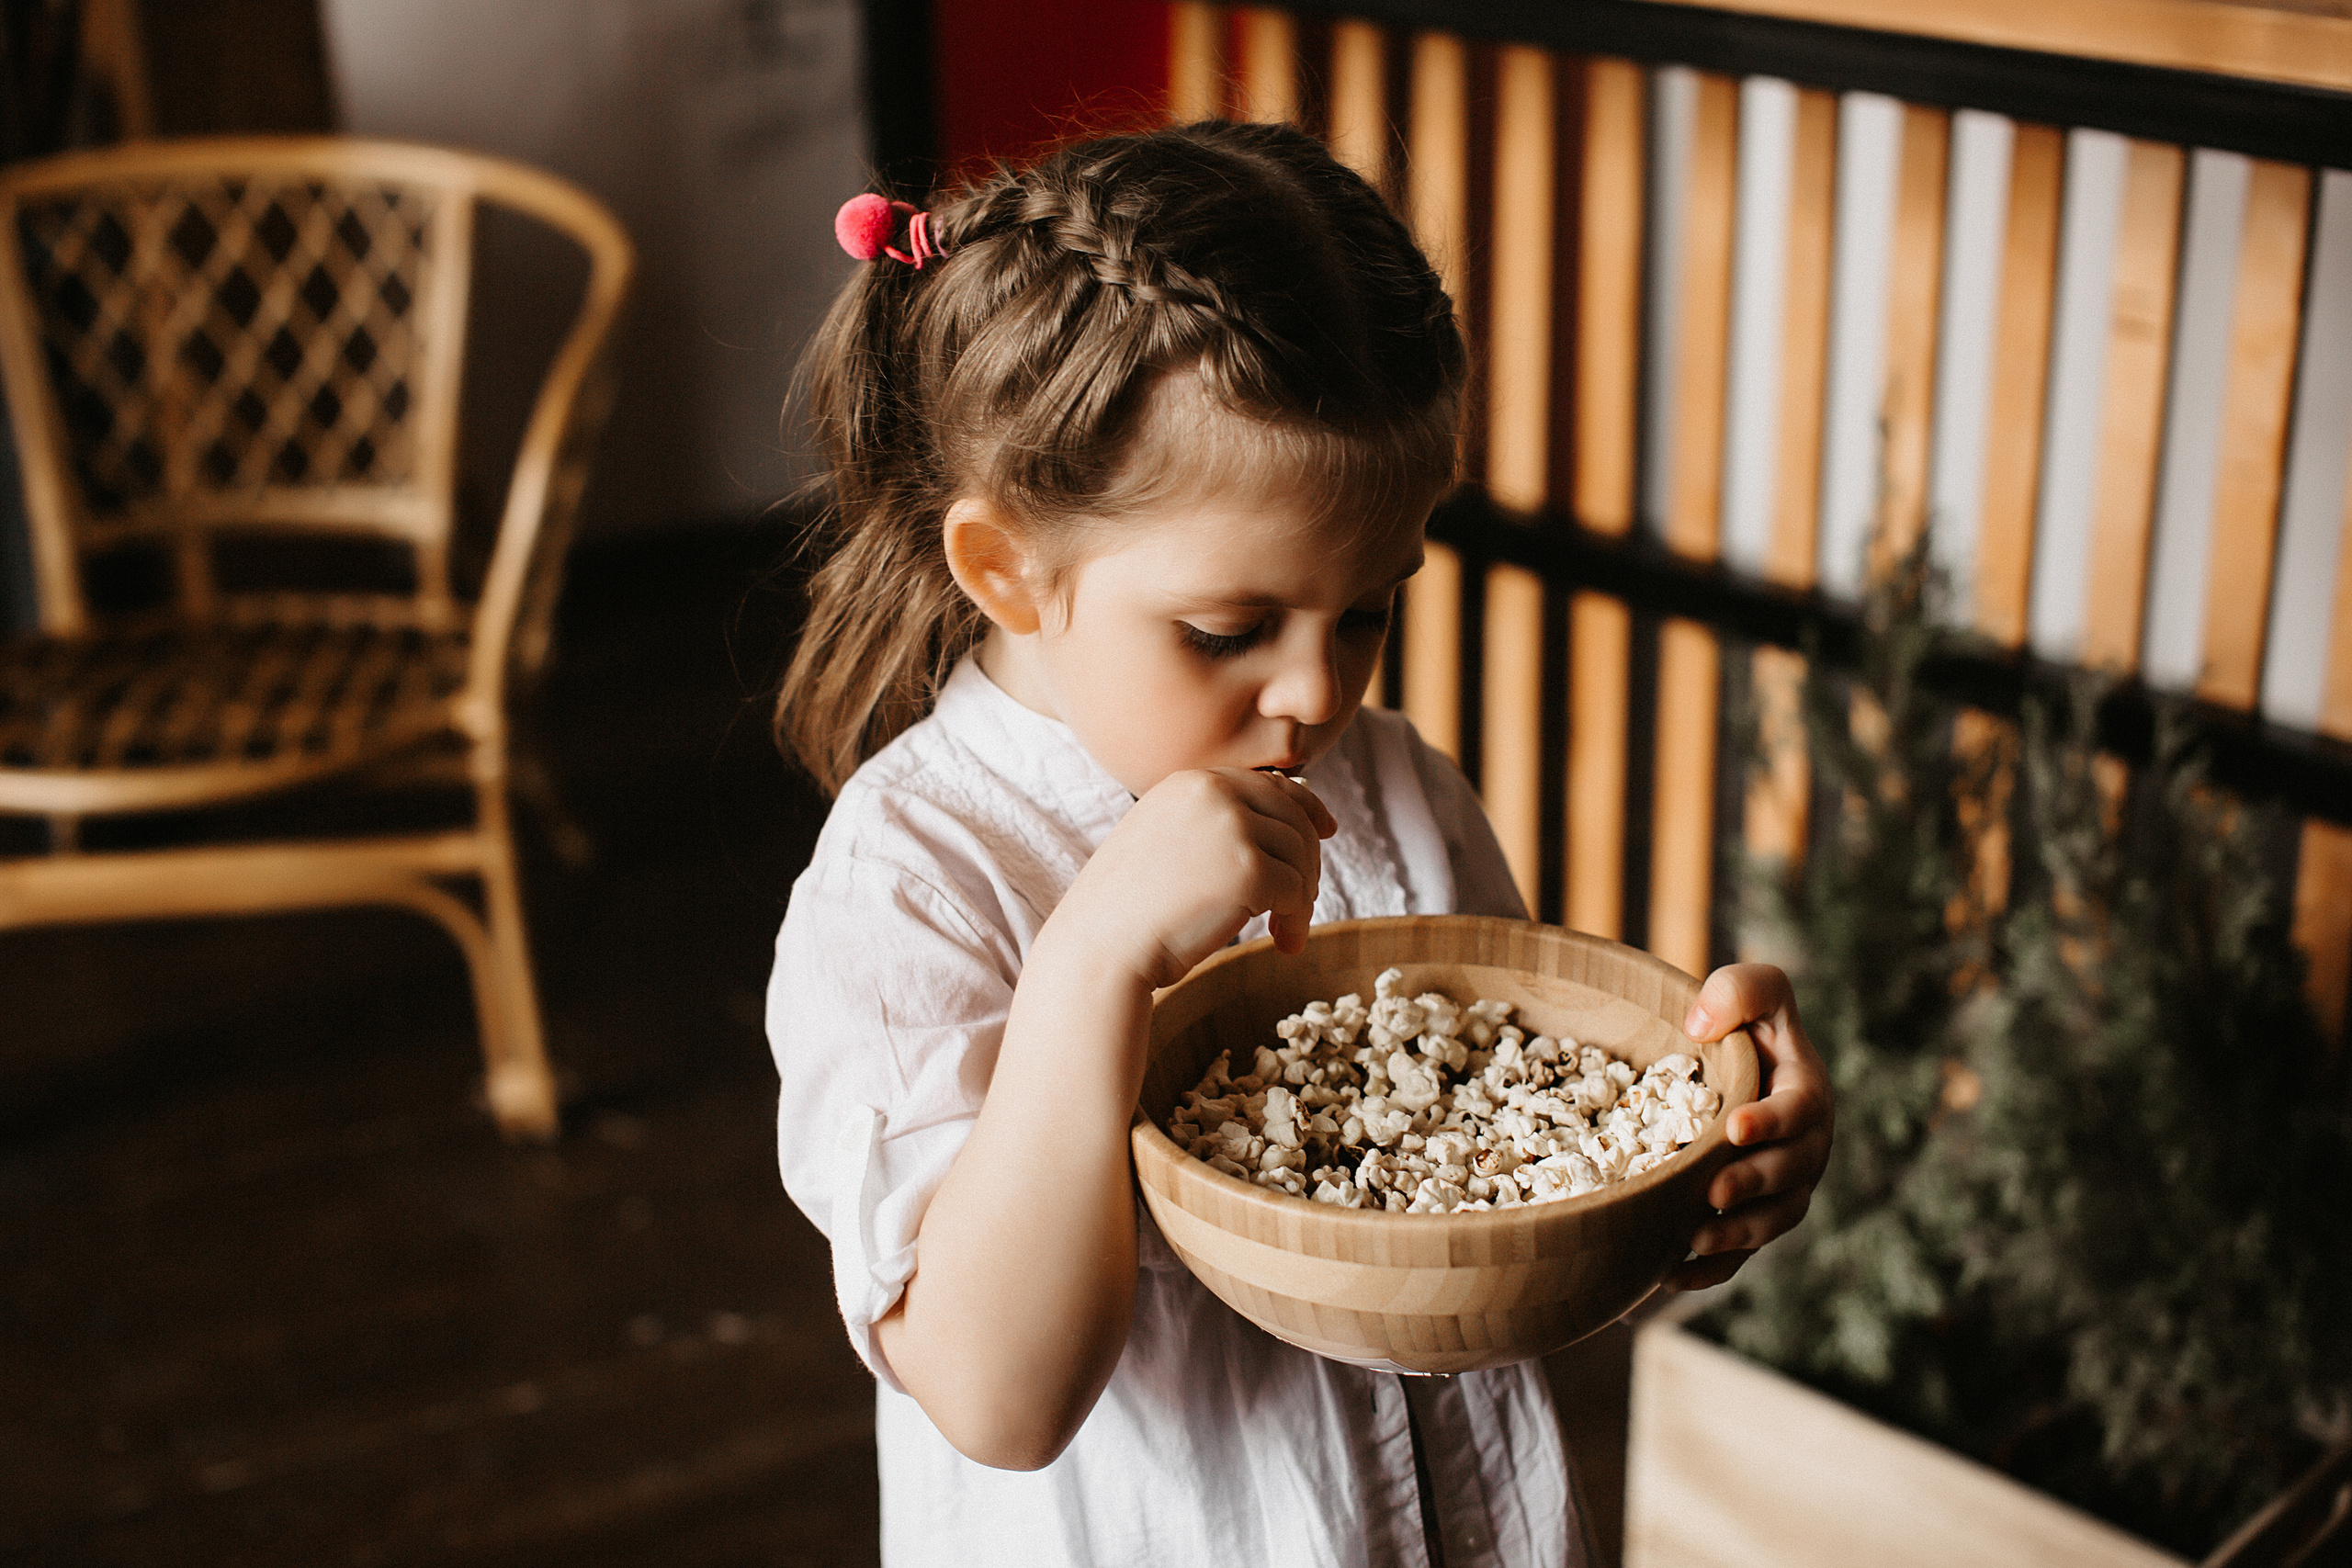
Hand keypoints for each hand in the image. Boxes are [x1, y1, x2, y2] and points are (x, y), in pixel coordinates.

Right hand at [1047, 768, 1337, 992]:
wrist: (1099, 946)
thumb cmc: (1129, 908)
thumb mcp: (1168, 843)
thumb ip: (1217, 824)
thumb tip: (1291, 822)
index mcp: (1190, 781)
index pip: (1269, 784)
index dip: (1305, 808)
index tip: (1326, 831)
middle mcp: (1213, 792)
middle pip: (1293, 817)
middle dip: (1308, 860)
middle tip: (1302, 903)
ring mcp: (1232, 828)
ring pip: (1301, 856)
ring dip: (1302, 897)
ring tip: (1285, 930)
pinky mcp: (1248, 870)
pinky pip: (1297, 891)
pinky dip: (1299, 919)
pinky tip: (1283, 942)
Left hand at [1665, 963, 1832, 1291]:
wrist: (1729, 1064)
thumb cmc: (1742, 1022)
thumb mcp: (1751, 990)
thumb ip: (1740, 990)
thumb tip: (1701, 1025)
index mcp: (1806, 1093)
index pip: (1800, 1110)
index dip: (1771, 1122)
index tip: (1735, 1128)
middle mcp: (1805, 1147)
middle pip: (1790, 1174)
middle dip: (1754, 1186)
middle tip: (1714, 1193)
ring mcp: (1783, 1188)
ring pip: (1771, 1220)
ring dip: (1738, 1234)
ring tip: (1696, 1237)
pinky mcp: (1754, 1216)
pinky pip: (1740, 1252)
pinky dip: (1710, 1268)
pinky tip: (1668, 1275)